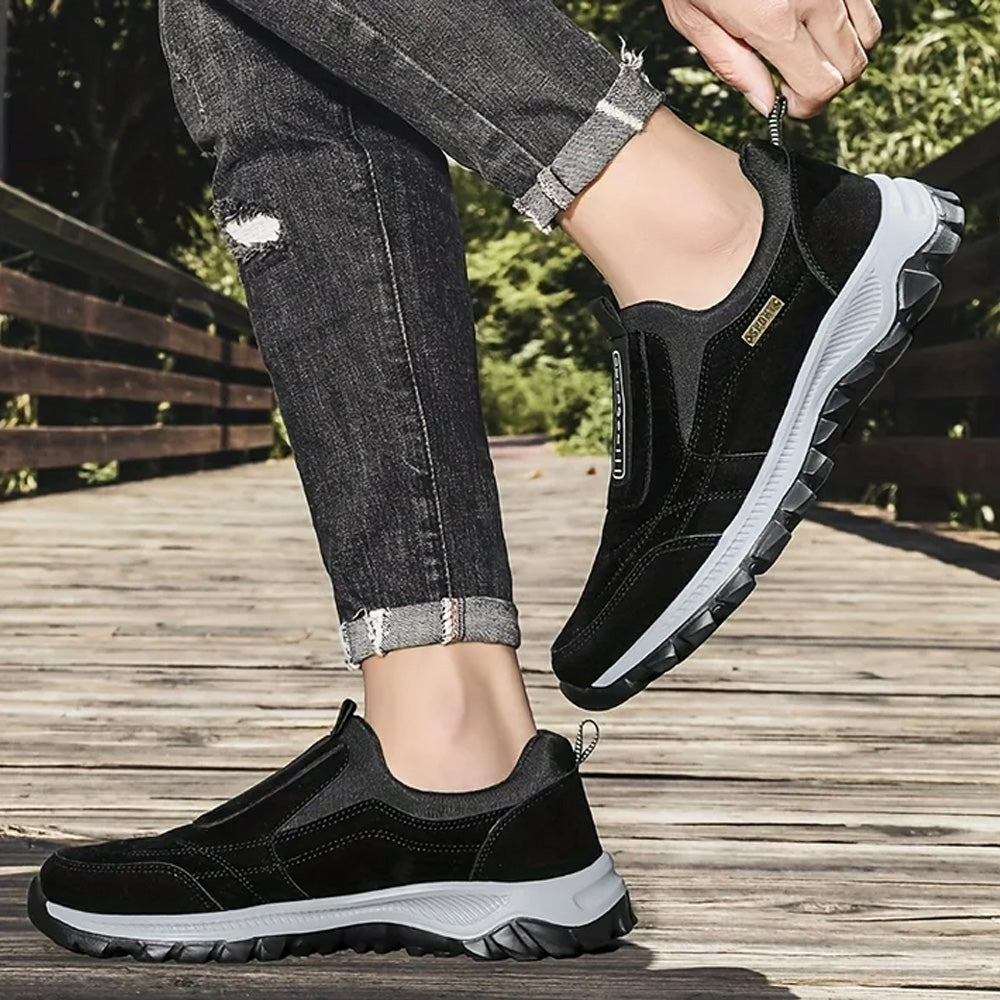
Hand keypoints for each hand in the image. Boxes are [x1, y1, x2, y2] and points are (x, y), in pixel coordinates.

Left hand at [662, 0, 881, 117]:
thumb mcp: (693, 19)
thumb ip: (732, 65)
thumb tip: (766, 103)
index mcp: (774, 20)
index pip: (821, 85)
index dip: (807, 106)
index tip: (789, 104)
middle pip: (852, 65)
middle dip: (826, 84)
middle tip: (794, 81)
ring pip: (868, 34)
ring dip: (842, 53)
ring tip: (806, 50)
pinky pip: (864, 2)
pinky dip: (848, 20)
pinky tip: (814, 21)